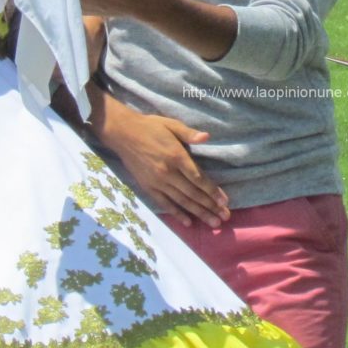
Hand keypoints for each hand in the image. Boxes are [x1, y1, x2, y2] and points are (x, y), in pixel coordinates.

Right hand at [91, 99, 228, 223]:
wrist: (122, 133)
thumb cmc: (150, 127)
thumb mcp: (171, 124)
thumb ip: (189, 133)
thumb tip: (207, 137)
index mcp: (176, 156)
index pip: (198, 178)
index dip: (212, 191)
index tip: (224, 201)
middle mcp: (168, 172)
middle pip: (193, 193)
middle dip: (210, 206)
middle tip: (225, 217)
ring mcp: (157, 182)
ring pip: (182, 201)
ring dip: (199, 213)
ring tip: (213, 223)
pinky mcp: (148, 187)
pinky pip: (164, 203)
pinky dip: (177, 214)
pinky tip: (188, 222)